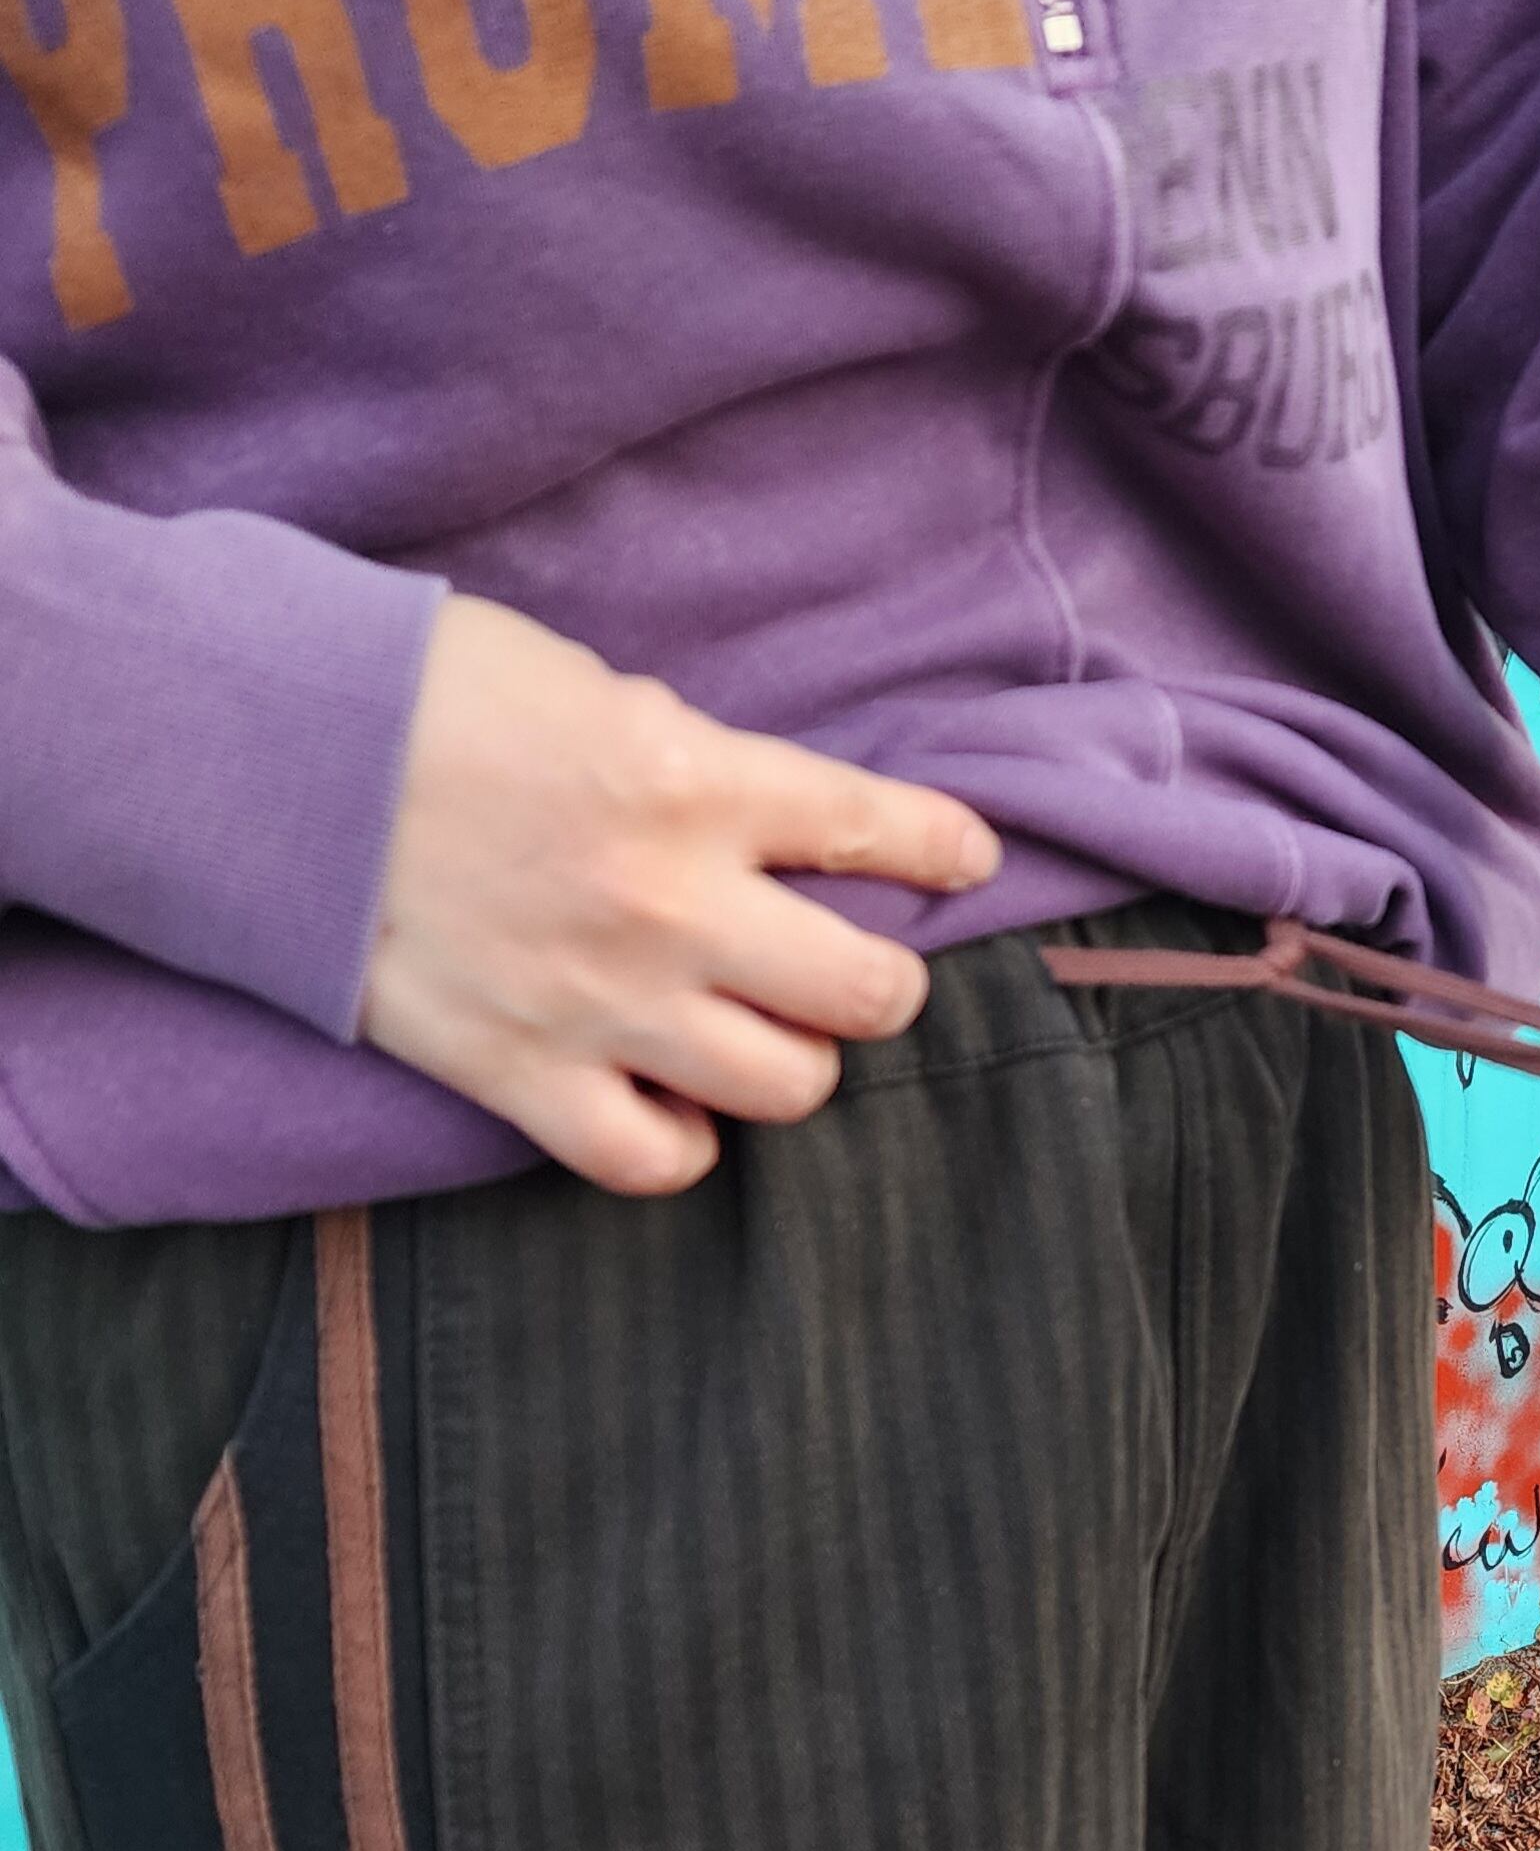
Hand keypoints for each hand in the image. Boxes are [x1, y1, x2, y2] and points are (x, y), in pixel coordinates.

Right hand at [360, 595, 999, 1195]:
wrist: (264, 754)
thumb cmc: (423, 695)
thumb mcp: (593, 688)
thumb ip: (696, 764)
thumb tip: (772, 823)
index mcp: (695, 778)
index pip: (882, 831)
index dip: (946, 852)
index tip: (963, 861)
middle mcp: (672, 903)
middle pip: (871, 995)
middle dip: (881, 983)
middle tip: (847, 969)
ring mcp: (604, 1003)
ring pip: (791, 1088)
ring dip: (790, 1061)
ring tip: (752, 1031)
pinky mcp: (525, 1075)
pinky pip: (660, 1163)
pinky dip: (683, 1141)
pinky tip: (667, 1098)